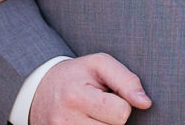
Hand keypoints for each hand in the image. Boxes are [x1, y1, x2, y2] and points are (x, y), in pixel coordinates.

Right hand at [29, 54, 150, 123]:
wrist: (39, 91)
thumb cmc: (76, 75)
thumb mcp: (98, 64)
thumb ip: (126, 79)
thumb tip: (145, 103)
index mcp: (76, 96)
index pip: (121, 112)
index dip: (122, 103)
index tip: (109, 95)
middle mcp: (66, 120)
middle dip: (112, 118)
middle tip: (98, 106)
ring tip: (92, 115)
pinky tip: (88, 123)